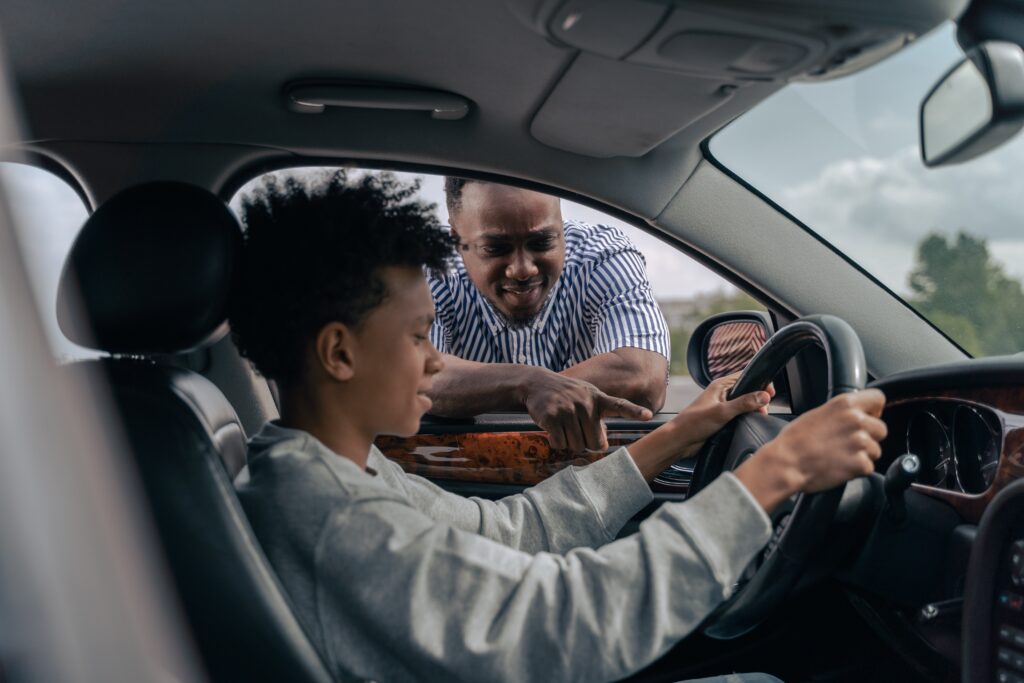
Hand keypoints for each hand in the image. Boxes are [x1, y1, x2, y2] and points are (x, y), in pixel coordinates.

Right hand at [521, 369, 652, 450]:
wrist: (537, 383)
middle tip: (576, 431)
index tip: (648, 415)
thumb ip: (597, 418)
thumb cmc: (566, 395)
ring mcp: (568, 409)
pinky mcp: (552, 417)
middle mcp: (585, 403)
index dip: (634, 411)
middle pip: (593, 442)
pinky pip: (560, 444)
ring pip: (576, 445)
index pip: (620, 405)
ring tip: (563, 426)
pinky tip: (553, 429)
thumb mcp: (585, 398)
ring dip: (569, 442)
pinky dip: (556, 442)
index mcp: (598, 398)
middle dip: (585, 443)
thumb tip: (602, 445)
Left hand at [672, 372, 773, 450]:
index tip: (770, 392)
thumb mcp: (722, 412)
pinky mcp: (722, 418)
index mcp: (720, 385)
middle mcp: (722, 393)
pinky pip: (740, 414)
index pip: (745, 376)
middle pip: (748, 390)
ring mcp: (722, 406)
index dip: (760, 382)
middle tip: (763, 409)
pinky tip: (750, 423)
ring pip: (745, 404)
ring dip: (753, 409)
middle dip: (759, 398)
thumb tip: (764, 396)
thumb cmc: (693, 423)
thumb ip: (744, 403)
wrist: (680, 440)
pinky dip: (747, 417)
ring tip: (758, 416)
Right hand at [736, 389, 887, 511]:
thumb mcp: (818, 413)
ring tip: (840, 456)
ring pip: (876, 450)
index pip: (879, 399)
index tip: (867, 418)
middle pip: (881, 429)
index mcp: (845, 404)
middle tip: (848, 444)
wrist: (786, 463)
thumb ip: (841, 412)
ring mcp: (860, 442)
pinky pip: (868, 467)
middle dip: (869, 438)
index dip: (874, 410)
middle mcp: (856, 420)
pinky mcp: (860, 464)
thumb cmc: (795, 440)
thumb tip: (856, 414)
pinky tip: (839, 467)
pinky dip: (856, 470)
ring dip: (862, 455)